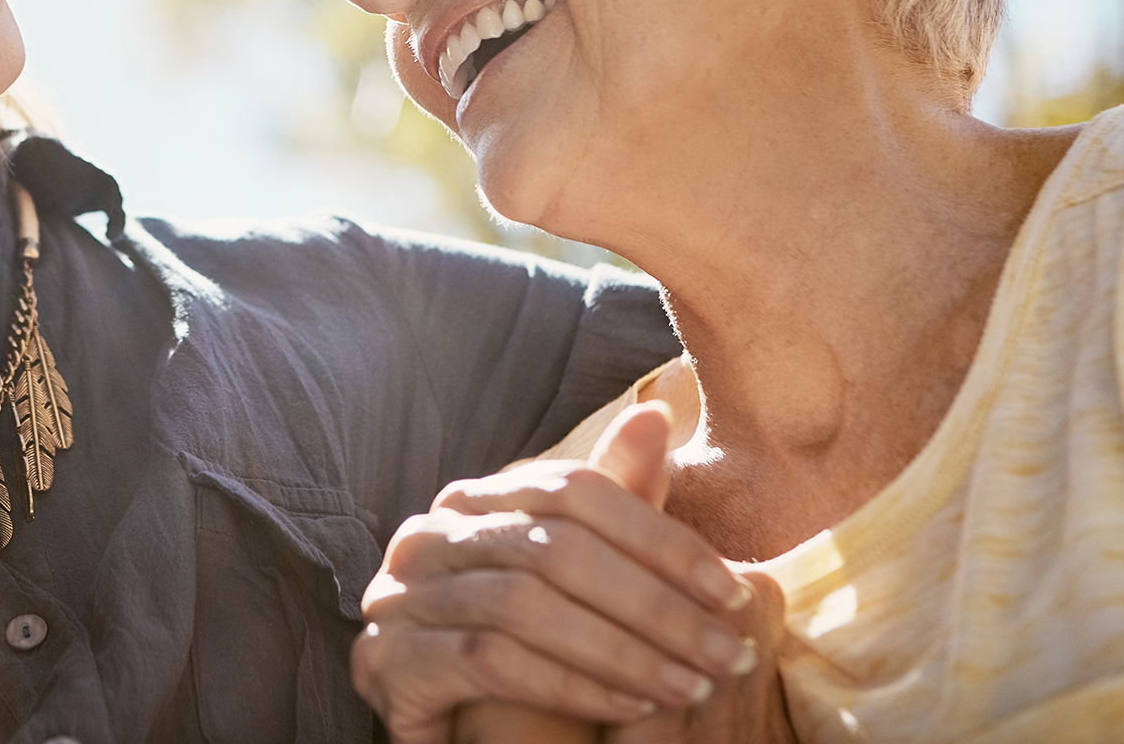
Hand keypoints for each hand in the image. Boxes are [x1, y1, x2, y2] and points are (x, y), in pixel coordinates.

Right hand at [353, 404, 760, 743]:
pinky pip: (490, 660)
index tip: (734, 592)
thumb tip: (659, 411)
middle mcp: (429, 535)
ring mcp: (399, 594)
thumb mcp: (578, 573)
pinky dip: (569, 684)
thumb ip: (615, 501)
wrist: (456, 733)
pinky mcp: (389, 659)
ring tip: (689, 686)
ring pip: (525, 604)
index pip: (575, 491)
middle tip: (726, 653)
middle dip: (655, 604)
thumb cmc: (527, 649)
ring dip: (623, 651)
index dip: (660, 538)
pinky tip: (628, 707)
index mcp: (476, 500)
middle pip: (555, 548)